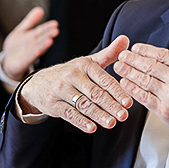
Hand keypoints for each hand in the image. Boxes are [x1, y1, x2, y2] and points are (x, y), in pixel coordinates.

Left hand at [1, 7, 58, 80]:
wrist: (8, 62)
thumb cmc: (16, 47)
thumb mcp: (21, 30)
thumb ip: (30, 21)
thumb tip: (40, 9)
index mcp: (33, 37)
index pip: (41, 30)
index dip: (48, 27)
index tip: (55, 23)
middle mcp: (33, 46)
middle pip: (41, 39)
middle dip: (48, 35)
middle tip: (56, 30)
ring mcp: (29, 54)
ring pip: (38, 48)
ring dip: (44, 45)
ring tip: (50, 40)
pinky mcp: (23, 63)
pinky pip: (29, 58)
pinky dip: (34, 54)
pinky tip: (38, 50)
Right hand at [18, 35, 133, 131]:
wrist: (39, 83)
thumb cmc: (71, 74)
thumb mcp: (88, 62)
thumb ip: (109, 54)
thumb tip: (126, 39)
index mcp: (84, 65)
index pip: (104, 79)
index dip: (117, 91)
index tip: (128, 102)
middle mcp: (72, 75)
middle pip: (95, 93)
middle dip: (111, 105)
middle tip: (123, 115)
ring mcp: (61, 90)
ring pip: (83, 104)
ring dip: (98, 115)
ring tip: (111, 123)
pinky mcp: (53, 103)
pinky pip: (69, 114)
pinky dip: (81, 122)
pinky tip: (92, 128)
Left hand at [114, 42, 168, 151]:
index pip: (162, 54)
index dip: (146, 50)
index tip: (137, 48)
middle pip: (149, 65)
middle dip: (132, 58)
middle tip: (123, 55)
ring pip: (144, 79)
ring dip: (128, 72)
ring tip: (119, 67)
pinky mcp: (165, 111)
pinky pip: (144, 97)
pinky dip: (133, 90)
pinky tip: (126, 85)